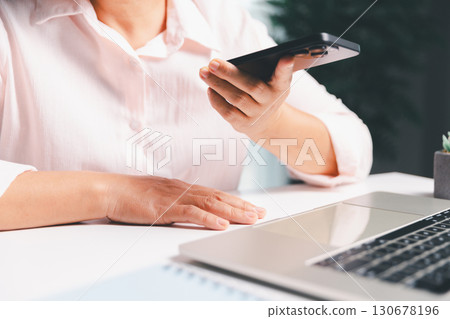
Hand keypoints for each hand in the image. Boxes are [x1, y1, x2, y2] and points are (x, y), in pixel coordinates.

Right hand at [105, 175, 265, 229]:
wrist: (111, 190)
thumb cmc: (132, 194)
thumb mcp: (160, 196)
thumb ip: (177, 201)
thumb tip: (192, 207)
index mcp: (184, 188)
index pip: (216, 195)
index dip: (236, 201)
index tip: (252, 207)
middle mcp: (184, 190)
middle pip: (220, 198)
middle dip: (243, 206)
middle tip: (261, 213)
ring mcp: (176, 197)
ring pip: (211, 204)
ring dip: (233, 212)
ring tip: (251, 218)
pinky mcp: (165, 207)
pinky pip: (191, 213)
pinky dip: (208, 218)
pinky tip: (222, 224)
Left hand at [199, 56, 294, 137]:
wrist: (267, 121)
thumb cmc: (265, 91)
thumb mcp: (270, 80)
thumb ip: (260, 69)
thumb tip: (232, 63)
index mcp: (280, 86)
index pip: (284, 76)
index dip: (285, 67)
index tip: (287, 57)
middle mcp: (270, 101)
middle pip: (251, 86)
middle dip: (230, 73)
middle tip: (213, 63)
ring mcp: (257, 115)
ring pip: (236, 98)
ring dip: (217, 84)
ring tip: (204, 72)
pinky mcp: (243, 125)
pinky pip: (227, 112)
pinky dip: (216, 100)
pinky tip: (209, 89)